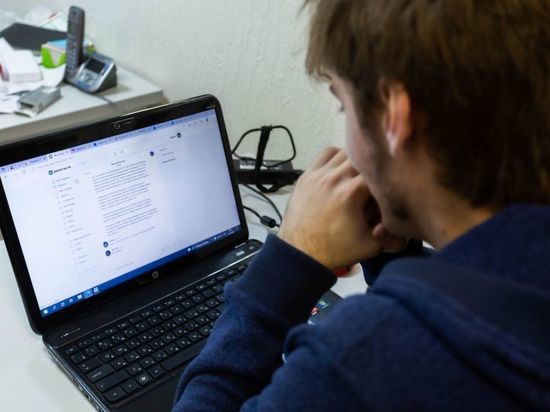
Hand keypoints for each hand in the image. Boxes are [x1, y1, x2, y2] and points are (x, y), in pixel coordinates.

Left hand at [278, 147, 400, 269]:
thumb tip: (410, 221)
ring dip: (355, 161)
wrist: (302, 253)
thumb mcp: (371, 246)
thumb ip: (394, 232)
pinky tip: (340, 171)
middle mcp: (334, 179)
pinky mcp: (306, 176)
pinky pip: (325, 154)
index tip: (389, 186)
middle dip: (372, 168)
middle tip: (376, 180)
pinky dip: (336, 158)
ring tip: (359, 176)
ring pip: (344, 151)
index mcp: (351, 193)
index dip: (387, 178)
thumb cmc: (336, 250)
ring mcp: (317, 175)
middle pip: (363, 157)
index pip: (379, 171)